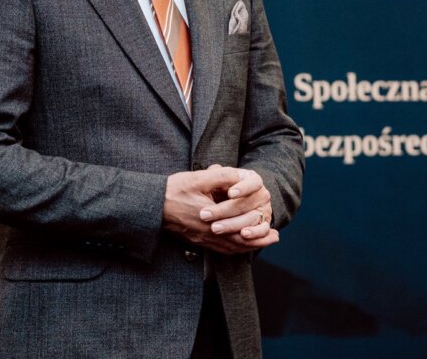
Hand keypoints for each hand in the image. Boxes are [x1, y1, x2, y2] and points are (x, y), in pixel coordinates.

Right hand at [163, 165, 277, 253]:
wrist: (151, 205)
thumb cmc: (173, 190)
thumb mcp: (198, 179)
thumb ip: (221, 176)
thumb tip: (241, 175)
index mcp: (210, 218)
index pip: (240, 228)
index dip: (259, 229)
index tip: (274, 228)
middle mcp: (207, 233)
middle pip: (238, 243)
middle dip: (259, 241)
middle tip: (275, 237)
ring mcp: (201, 239)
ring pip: (229, 249)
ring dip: (248, 247)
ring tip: (263, 244)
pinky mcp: (195, 241)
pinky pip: (218, 250)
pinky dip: (233, 250)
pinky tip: (239, 246)